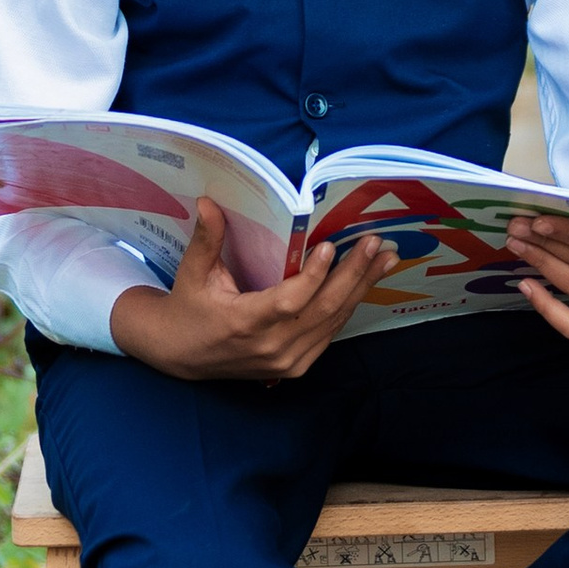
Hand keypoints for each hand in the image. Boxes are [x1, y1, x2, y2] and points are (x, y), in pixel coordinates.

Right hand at [110, 198, 396, 381]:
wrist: (183, 355)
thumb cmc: (189, 308)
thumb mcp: (193, 273)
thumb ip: (207, 239)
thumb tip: (207, 201)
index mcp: (244, 324)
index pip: (288, 302)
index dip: (313, 277)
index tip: (330, 246)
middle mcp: (271, 347)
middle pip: (323, 310)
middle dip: (354, 274)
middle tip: (375, 243)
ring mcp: (288, 361)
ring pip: (333, 322)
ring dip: (361, 288)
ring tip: (385, 258)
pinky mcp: (297, 366)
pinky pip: (329, 333)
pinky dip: (348, 305)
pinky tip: (365, 281)